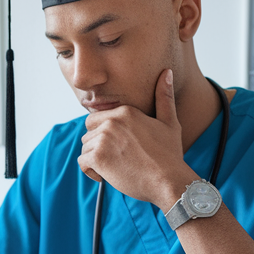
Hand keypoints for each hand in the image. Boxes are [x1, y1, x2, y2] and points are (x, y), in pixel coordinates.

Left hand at [77, 68, 193, 209]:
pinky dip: (92, 172)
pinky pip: (83, 162)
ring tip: (116, 167)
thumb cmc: (170, 155)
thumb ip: (164, 96)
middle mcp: (112, 122)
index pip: (97, 119)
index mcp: (126, 112)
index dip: (106, 135)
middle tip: (117, 158)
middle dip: (98, 145)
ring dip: (96, 160)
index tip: (120, 148)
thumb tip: (167, 72)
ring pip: (85, 147)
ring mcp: (104, 139)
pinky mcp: (98, 157)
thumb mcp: (169, 122)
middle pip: (89, 132)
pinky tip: (107, 176)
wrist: (168, 181)